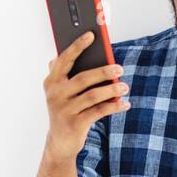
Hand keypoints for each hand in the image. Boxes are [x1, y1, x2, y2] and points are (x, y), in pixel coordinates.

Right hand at [42, 31, 128, 162]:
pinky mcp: (75, 124)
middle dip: (103, 72)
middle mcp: (55, 94)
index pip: (64, 59)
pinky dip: (114, 107)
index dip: (77, 46)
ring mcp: (64, 110)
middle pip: (83, 78)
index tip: (91, 35)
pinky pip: (98, 112)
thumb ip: (68, 72)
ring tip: (125, 87)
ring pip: (93, 96)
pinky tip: (125, 104)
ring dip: (111, 90)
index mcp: (51, 81)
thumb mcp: (62, 91)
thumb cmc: (66, 109)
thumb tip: (85, 52)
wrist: (60, 142)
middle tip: (120, 68)